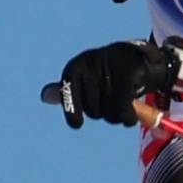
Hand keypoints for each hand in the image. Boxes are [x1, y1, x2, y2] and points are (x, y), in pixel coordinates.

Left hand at [54, 40, 182, 129]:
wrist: (137, 58)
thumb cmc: (105, 74)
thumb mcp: (84, 79)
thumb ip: (66, 91)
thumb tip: (44, 96)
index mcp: (75, 67)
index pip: (68, 92)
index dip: (72, 109)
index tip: (77, 124)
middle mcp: (89, 64)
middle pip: (92, 110)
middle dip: (103, 111)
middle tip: (111, 100)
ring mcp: (109, 67)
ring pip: (108, 113)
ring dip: (117, 116)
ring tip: (122, 101)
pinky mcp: (128, 74)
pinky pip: (123, 109)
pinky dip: (128, 117)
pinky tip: (130, 117)